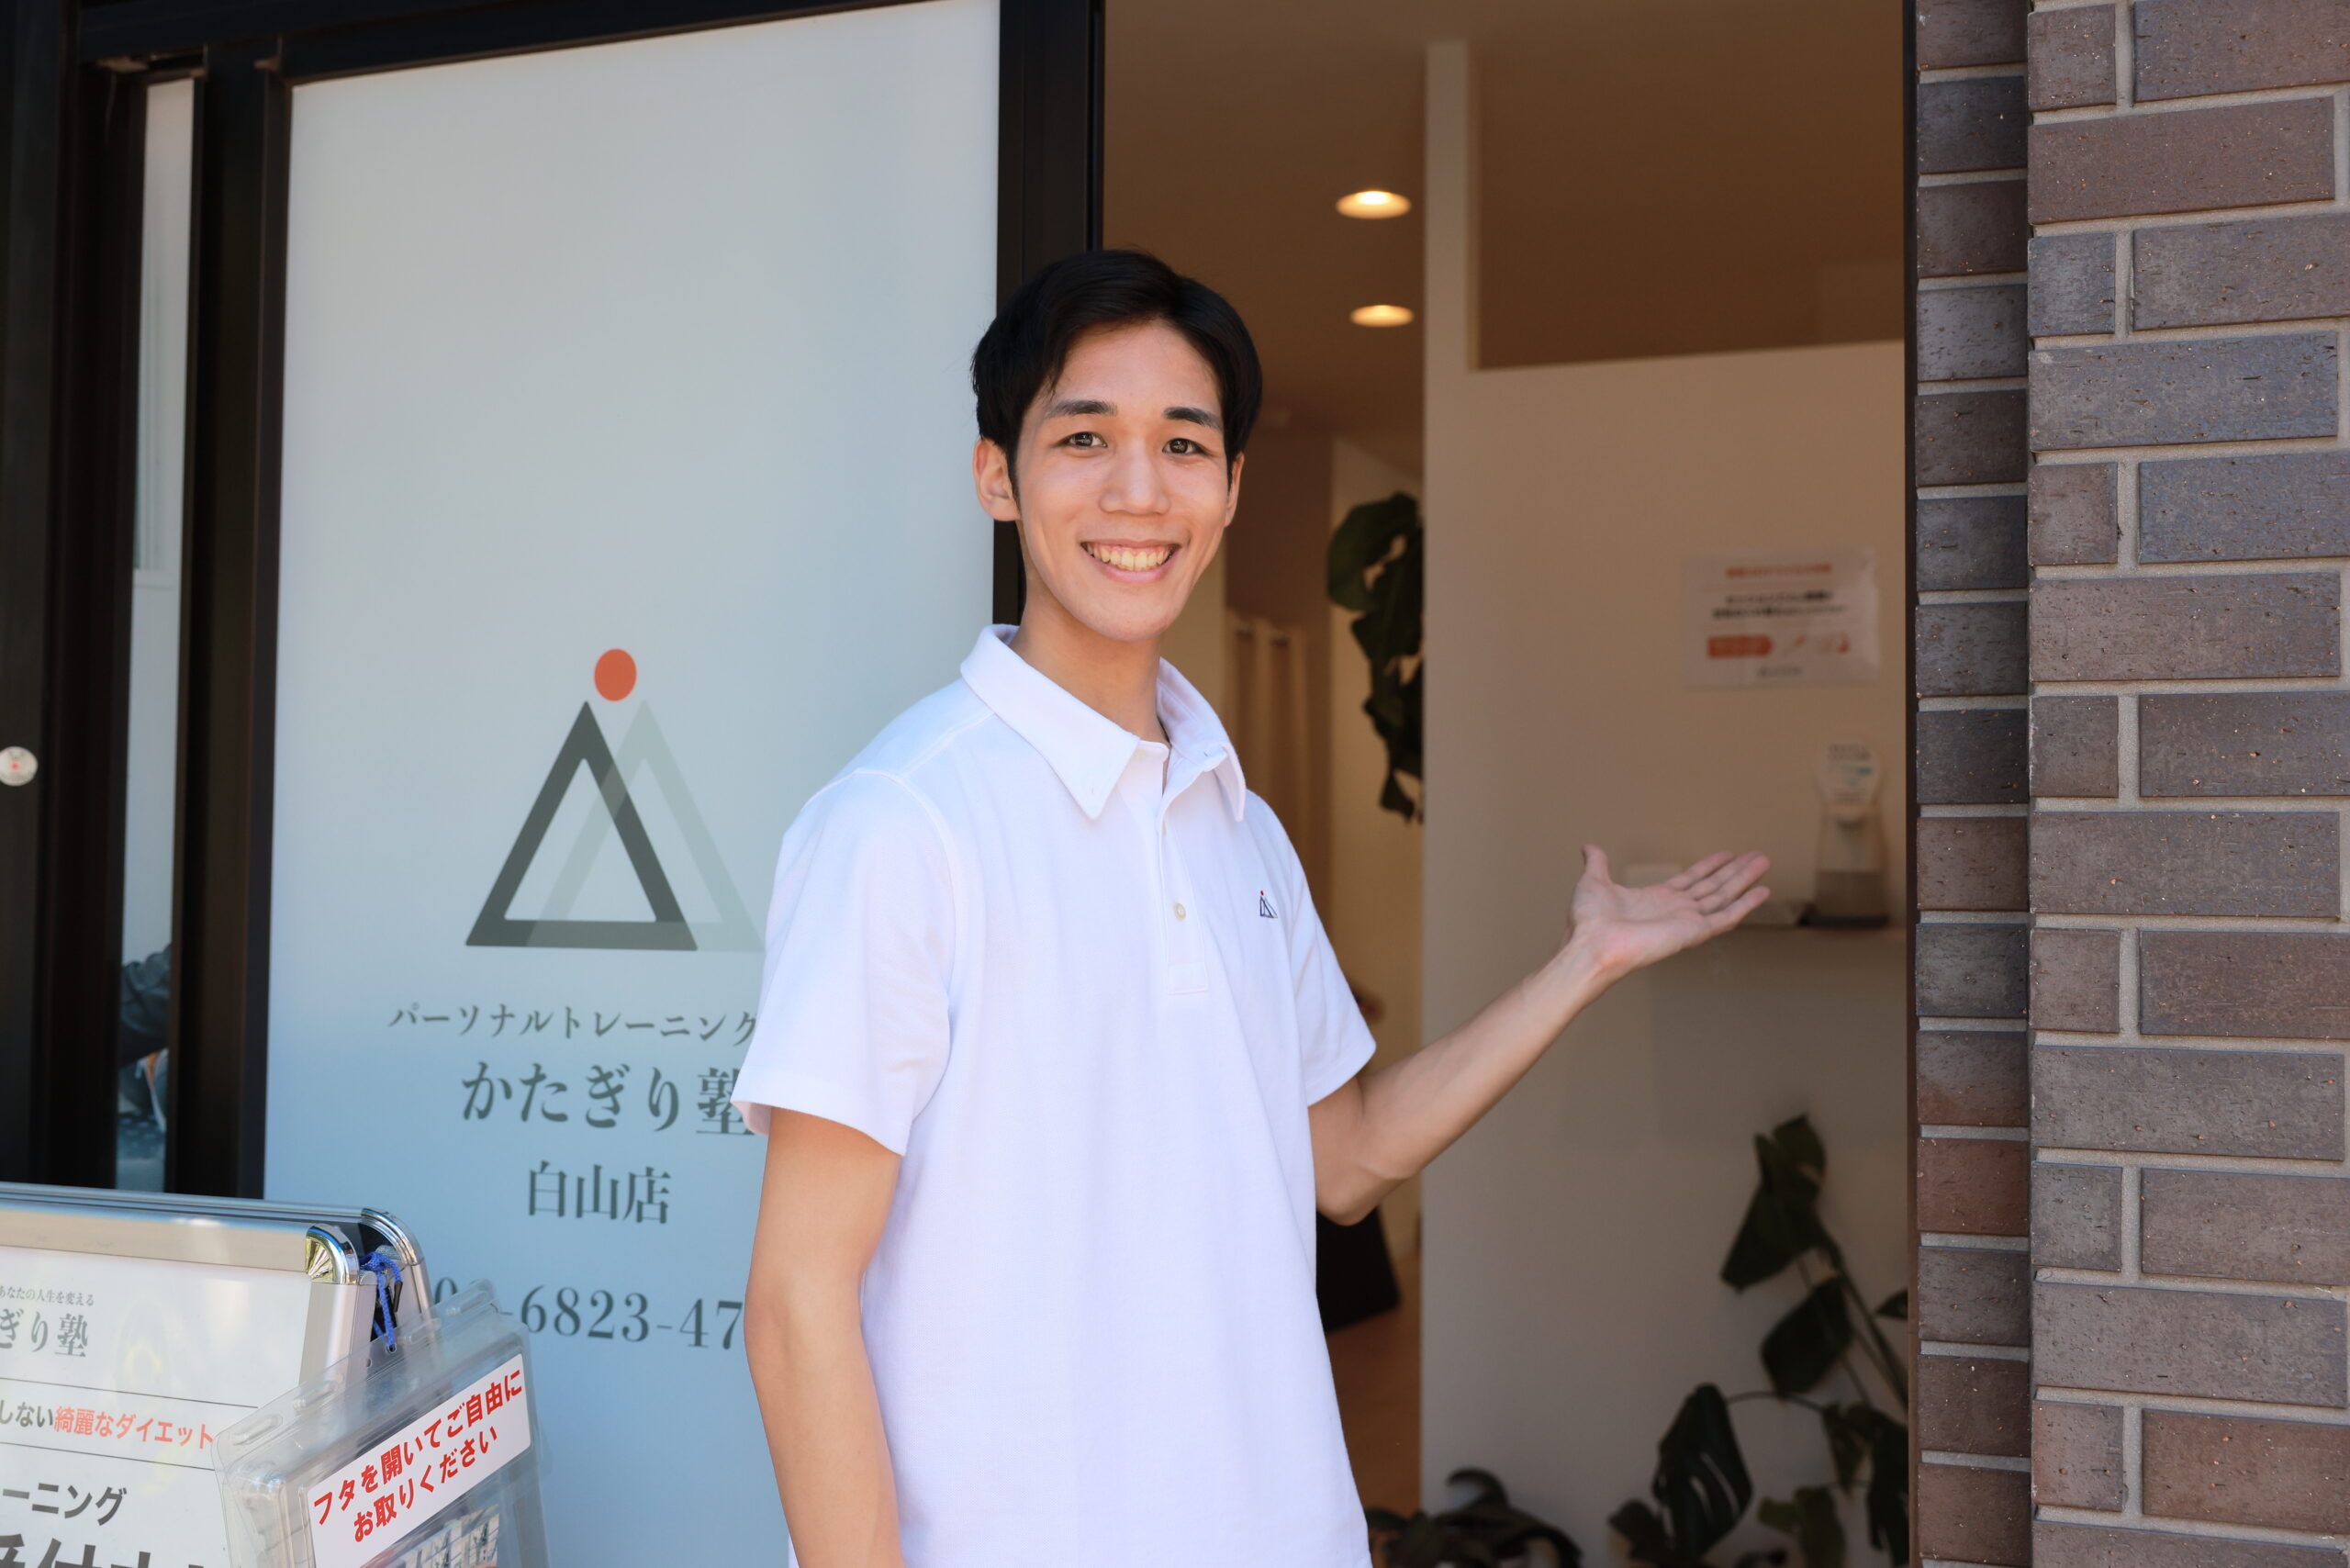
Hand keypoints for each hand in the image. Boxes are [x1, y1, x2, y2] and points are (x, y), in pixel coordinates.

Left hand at [1565, 845, 1770, 977]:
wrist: (1592, 945)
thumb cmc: (1589, 921)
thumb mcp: (1593, 882)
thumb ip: (1598, 863)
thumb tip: (1589, 847)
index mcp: (1657, 899)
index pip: (1691, 880)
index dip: (1710, 866)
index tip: (1728, 854)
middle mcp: (1676, 910)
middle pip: (1714, 886)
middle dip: (1736, 871)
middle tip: (1759, 856)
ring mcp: (1687, 921)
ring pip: (1724, 896)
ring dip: (1745, 880)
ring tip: (1764, 862)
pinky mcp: (1694, 932)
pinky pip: (1725, 917)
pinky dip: (1745, 905)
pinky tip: (1761, 892)